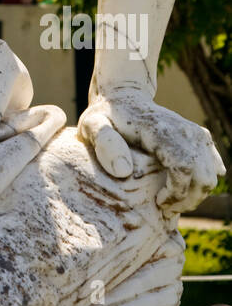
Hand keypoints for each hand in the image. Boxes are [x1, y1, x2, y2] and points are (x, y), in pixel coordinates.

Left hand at [78, 87, 224, 216]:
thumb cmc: (105, 115)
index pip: (184, 167)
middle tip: (166, 208)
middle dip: (189, 199)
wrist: (123, 97)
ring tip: (171, 200)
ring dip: (196, 194)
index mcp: (160, 130)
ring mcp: (194, 132)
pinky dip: (203, 181)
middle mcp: (183, 129)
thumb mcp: (93, 125)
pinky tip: (185, 188)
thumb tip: (124, 171)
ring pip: (212, 173)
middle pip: (203, 175)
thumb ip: (105, 144)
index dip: (177, 192)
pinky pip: (213, 164)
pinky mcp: (198, 136)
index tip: (159, 202)